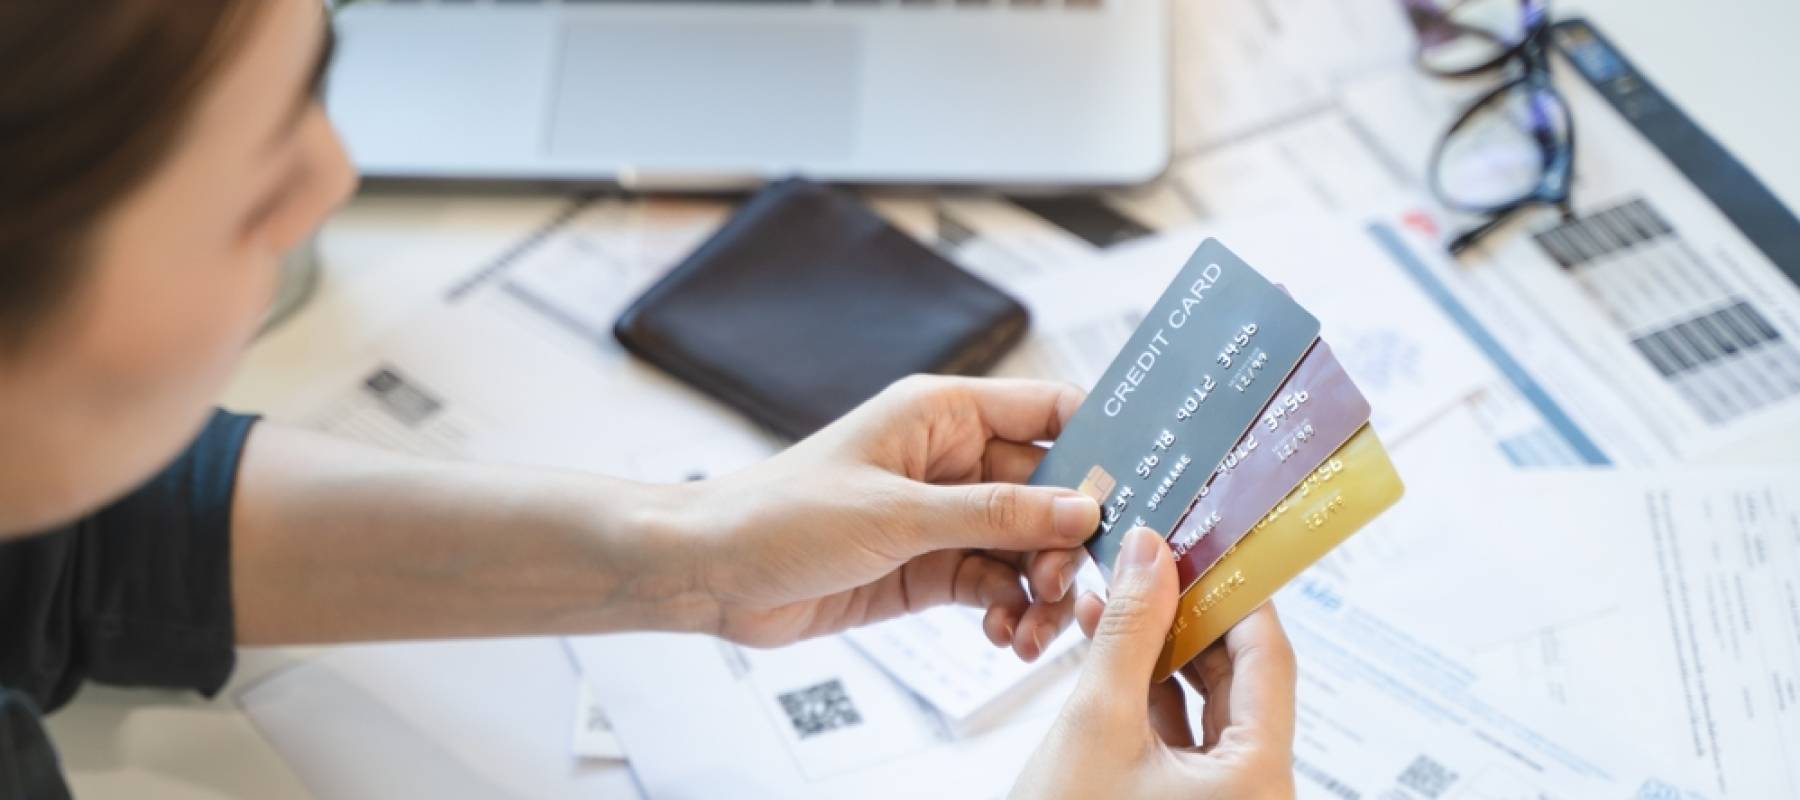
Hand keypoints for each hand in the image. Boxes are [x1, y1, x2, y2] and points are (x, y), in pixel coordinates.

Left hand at [682, 375, 1101, 661]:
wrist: (710, 573)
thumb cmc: (782, 515)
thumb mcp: (897, 514)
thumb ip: (995, 513)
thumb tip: (1083, 510)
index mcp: (943, 414)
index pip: (1049, 410)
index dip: (1100, 443)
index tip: (1139, 489)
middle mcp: (951, 459)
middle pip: (1050, 489)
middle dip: (1069, 540)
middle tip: (1066, 586)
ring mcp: (942, 515)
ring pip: (1026, 546)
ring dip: (1041, 588)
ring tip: (1031, 627)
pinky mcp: (928, 566)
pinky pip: (993, 584)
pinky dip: (1008, 611)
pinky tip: (1003, 635)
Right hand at [1012, 527, 1297, 798]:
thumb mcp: (1096, 722)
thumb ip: (1130, 630)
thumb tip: (1149, 554)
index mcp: (1259, 777)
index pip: (1268, 657)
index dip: (1234, 590)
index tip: (1202, 540)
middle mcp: (1256, 792)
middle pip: (1241, 679)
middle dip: (1189, 615)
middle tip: (1151, 560)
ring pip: (1208, 705)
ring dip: (1162, 650)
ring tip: (1117, 597)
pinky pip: (1183, 736)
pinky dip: (1149, 692)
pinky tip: (1111, 649)